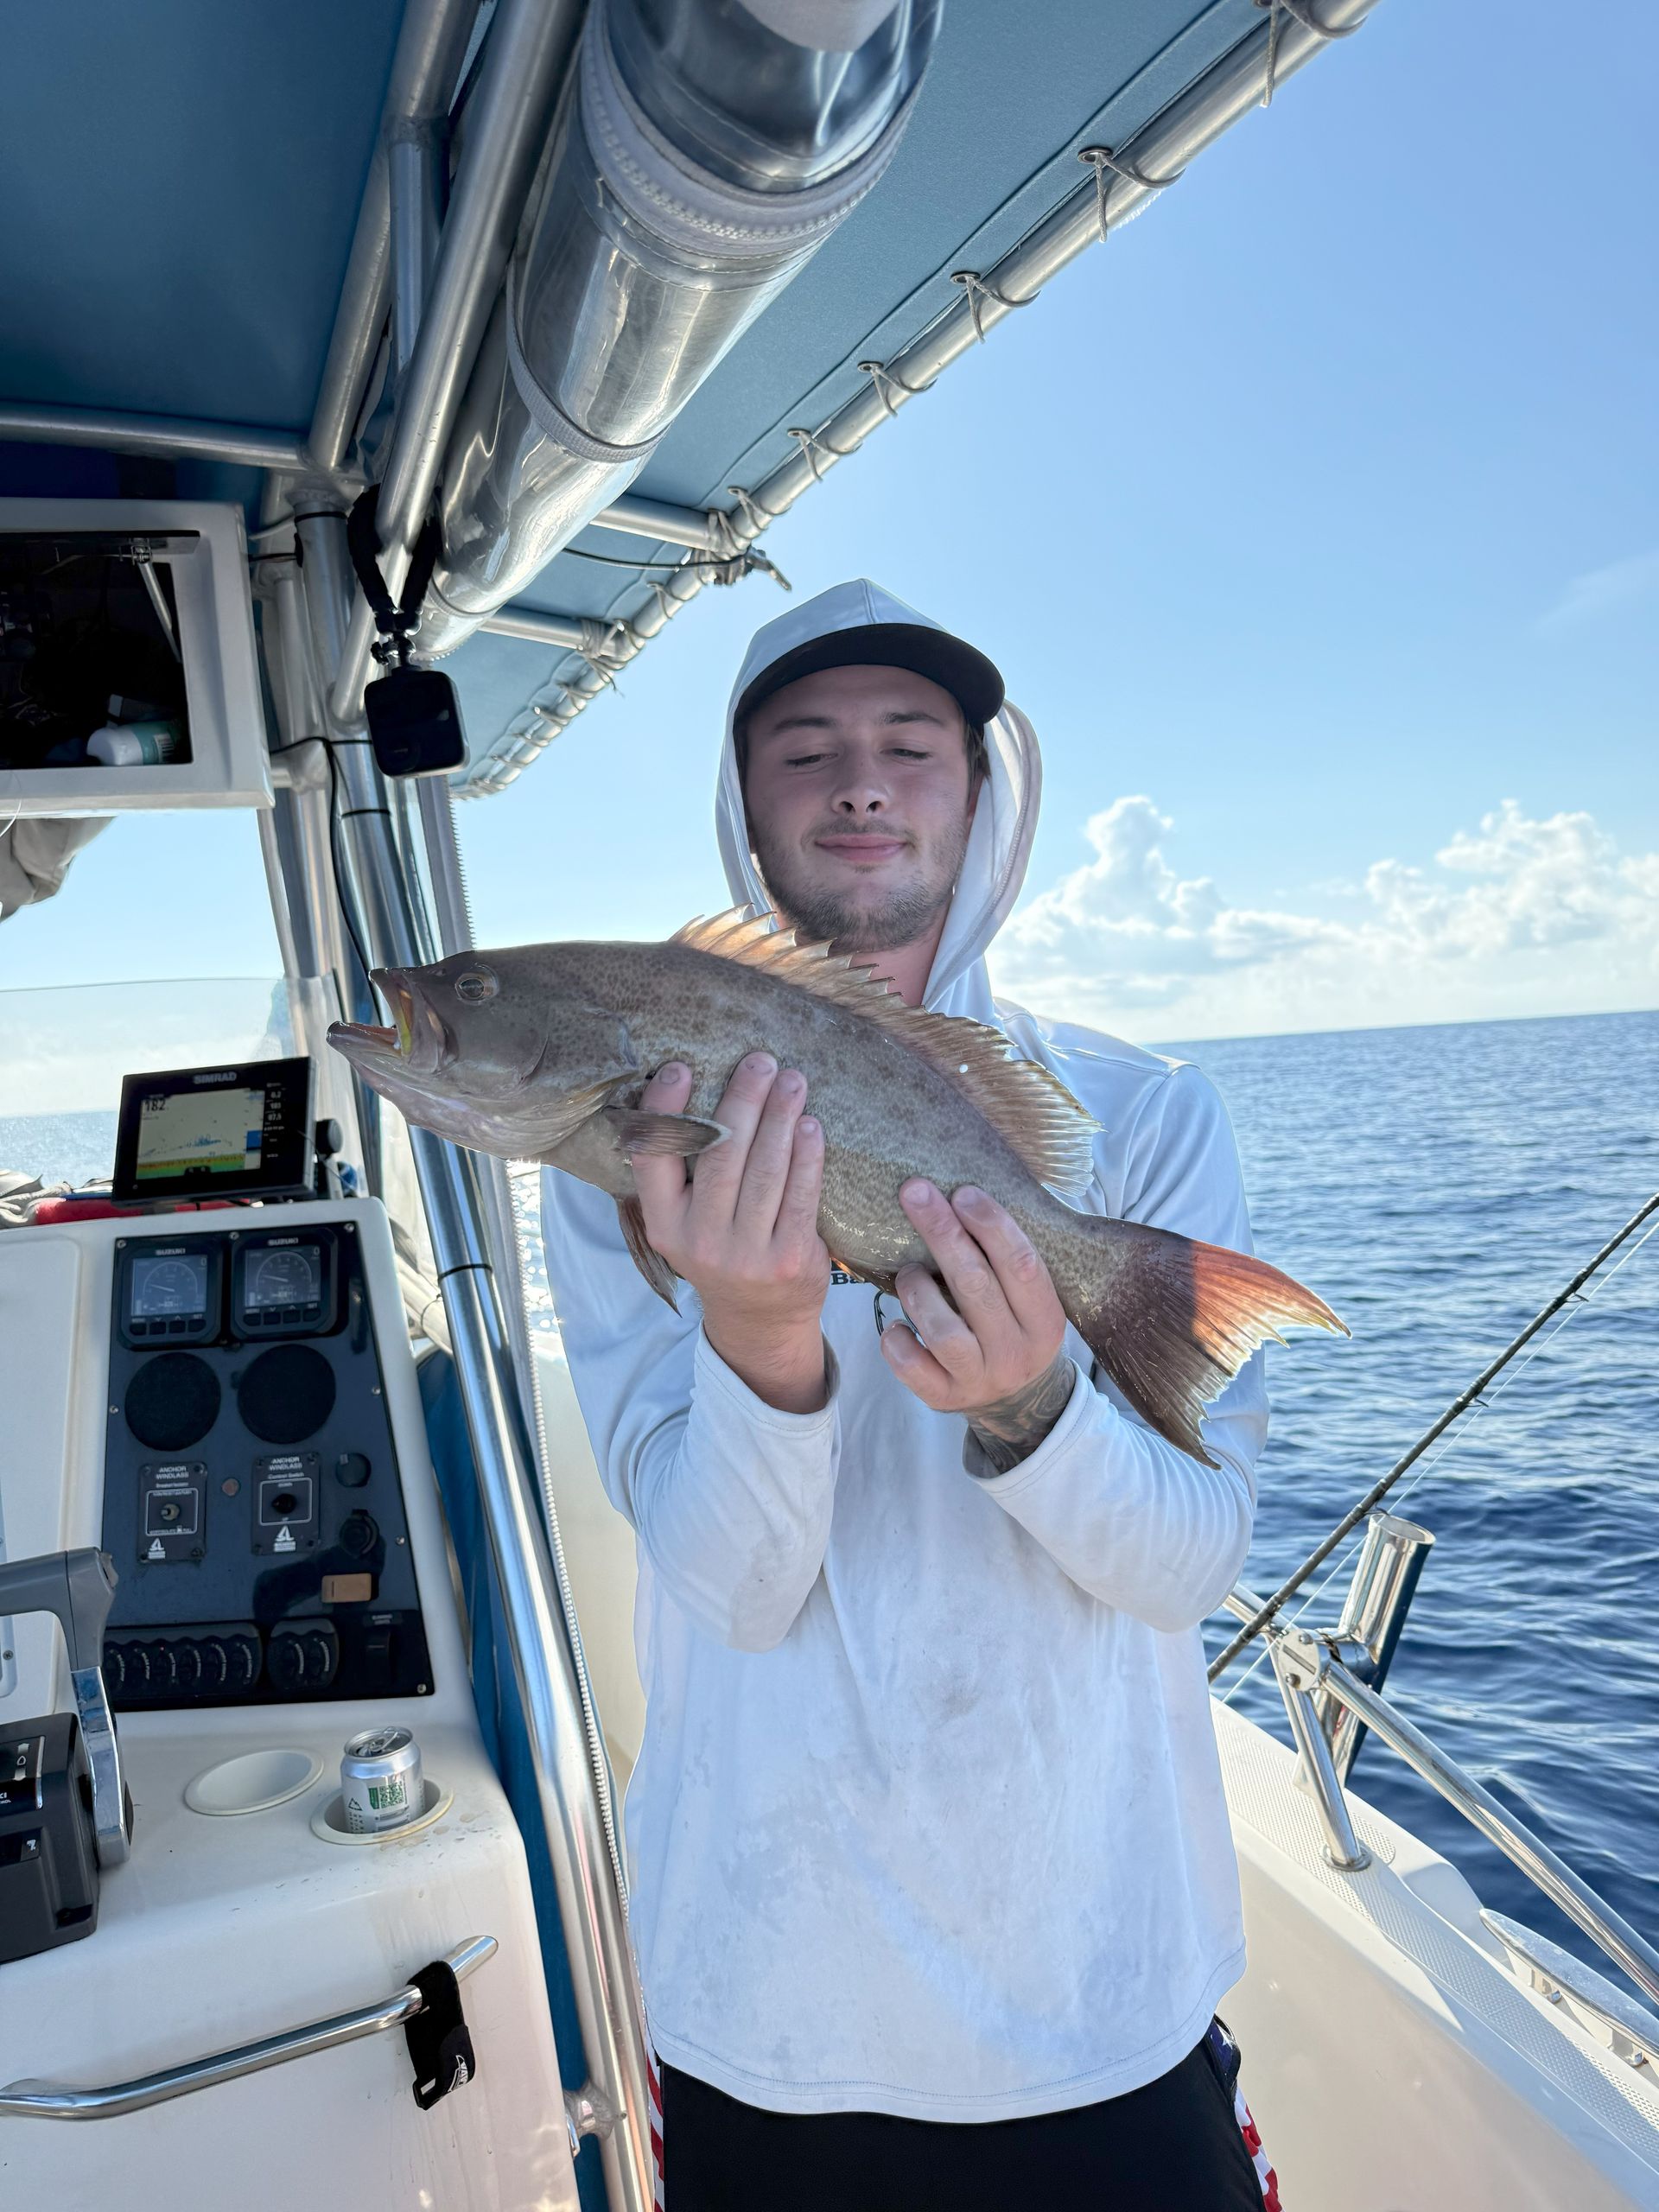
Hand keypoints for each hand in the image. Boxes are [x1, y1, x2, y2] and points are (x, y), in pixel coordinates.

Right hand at [631, 1055, 830, 1411]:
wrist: (761, 1322)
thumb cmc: (723, 1252)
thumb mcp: (685, 1224)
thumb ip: (683, 1175)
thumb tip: (694, 1090)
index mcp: (664, 1224)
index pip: (654, 1158)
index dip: (664, 1109)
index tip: (680, 1066)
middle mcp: (698, 1239)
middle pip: (721, 1154)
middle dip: (743, 1100)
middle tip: (761, 1061)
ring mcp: (745, 1253)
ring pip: (764, 1170)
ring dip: (780, 1117)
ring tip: (792, 1081)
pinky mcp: (788, 1259)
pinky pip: (800, 1195)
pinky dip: (807, 1155)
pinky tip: (811, 1126)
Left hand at [882, 1182, 1073, 1470]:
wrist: (1017, 1401)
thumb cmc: (1014, 1326)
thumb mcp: (1030, 1301)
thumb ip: (1009, 1260)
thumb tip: (967, 1190)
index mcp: (1046, 1322)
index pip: (1023, 1266)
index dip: (992, 1225)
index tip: (963, 1192)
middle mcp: (1016, 1353)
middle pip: (976, 1286)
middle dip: (942, 1232)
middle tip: (915, 1192)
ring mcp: (980, 1379)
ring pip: (941, 1330)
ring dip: (917, 1288)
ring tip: (908, 1272)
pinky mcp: (944, 1398)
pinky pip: (910, 1366)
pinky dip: (896, 1339)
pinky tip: (896, 1324)